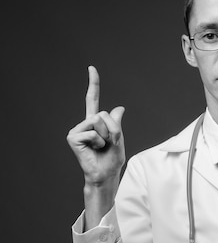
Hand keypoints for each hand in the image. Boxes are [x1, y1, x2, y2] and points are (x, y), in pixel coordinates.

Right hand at [67, 66, 125, 185]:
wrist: (106, 174)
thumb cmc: (112, 159)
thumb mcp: (119, 138)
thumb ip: (116, 123)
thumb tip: (119, 108)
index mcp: (95, 122)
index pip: (93, 99)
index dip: (93, 84)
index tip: (91, 68)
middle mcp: (84, 123)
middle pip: (103, 114)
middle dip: (112, 129)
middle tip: (107, 144)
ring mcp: (77, 130)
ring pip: (98, 122)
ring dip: (105, 136)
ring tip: (100, 147)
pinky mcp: (73, 137)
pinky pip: (92, 133)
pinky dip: (98, 142)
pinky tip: (93, 150)